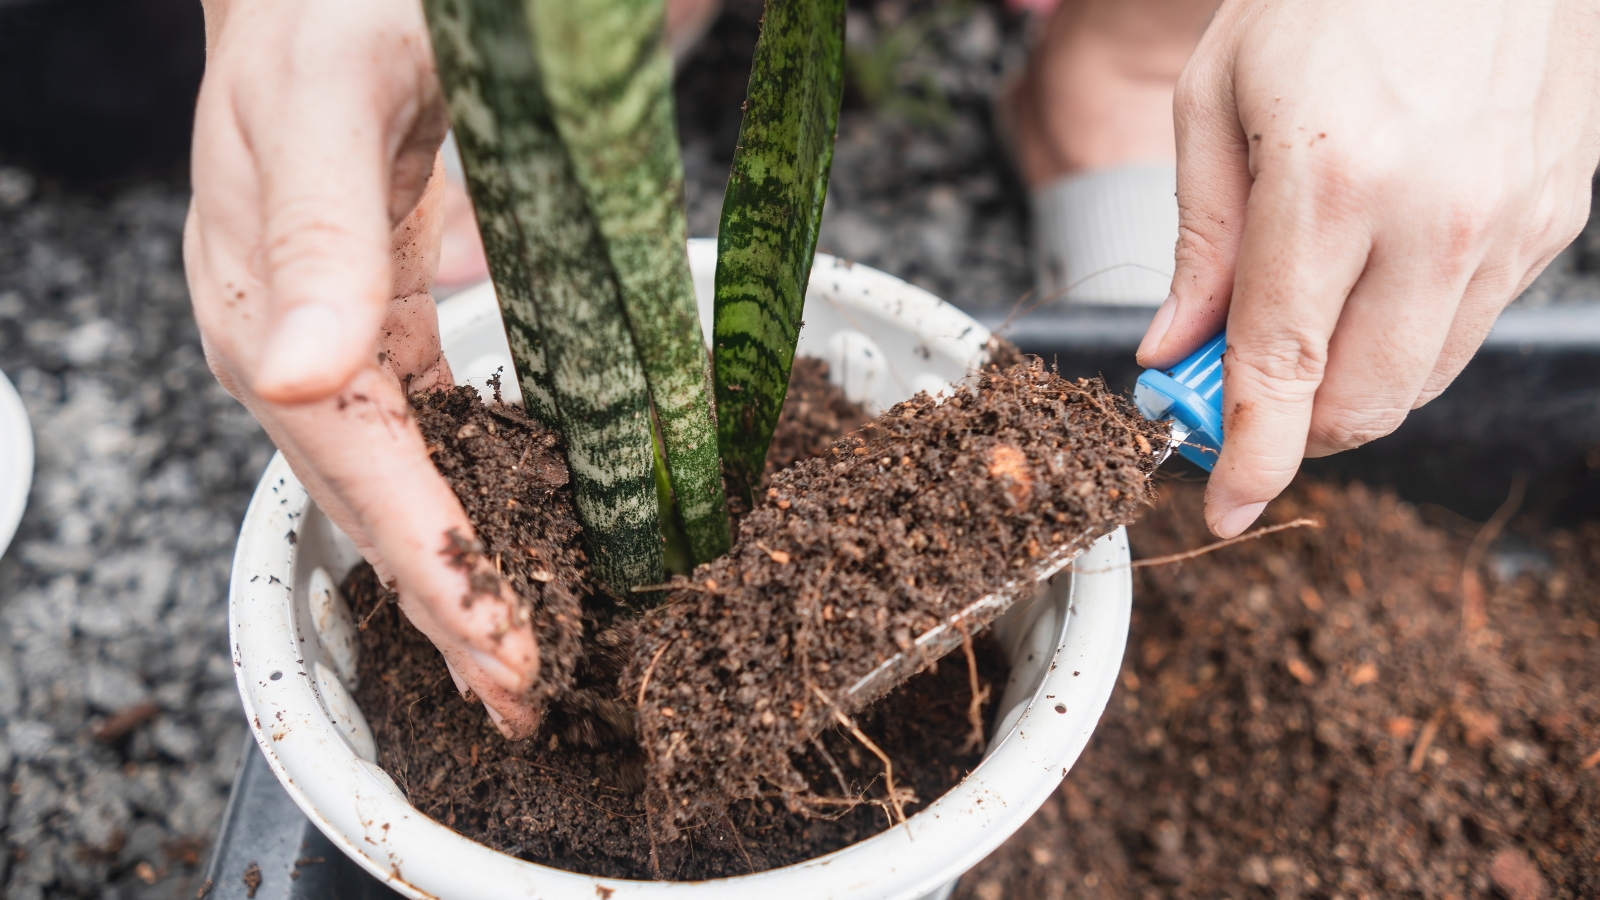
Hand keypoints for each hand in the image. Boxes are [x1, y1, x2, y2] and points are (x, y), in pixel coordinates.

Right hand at [184, 0, 541, 736]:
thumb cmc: (328, 11)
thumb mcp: (321, 101)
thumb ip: (318, 234)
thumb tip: (297, 376)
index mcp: (259, 301)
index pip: (356, 464)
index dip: (432, 561)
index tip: (504, 647)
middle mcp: (291, 334)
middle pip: (373, 495)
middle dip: (449, 599)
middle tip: (525, 692)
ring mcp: (336, 329)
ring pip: (401, 474)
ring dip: (460, 567)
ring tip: (520, 653)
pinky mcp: (382, 312)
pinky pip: (423, 426)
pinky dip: (469, 493)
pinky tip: (512, 539)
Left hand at [1137, 0, 1599, 535]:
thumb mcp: (1219, 98)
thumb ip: (1201, 241)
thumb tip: (1174, 349)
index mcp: (1335, 182)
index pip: (1285, 368)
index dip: (1251, 456)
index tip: (1226, 508)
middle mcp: (1440, 217)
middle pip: (1363, 402)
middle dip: (1294, 425)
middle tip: (1242, 389)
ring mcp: (1514, 220)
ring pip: (1423, 378)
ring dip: (1352, 381)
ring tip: (1308, 311)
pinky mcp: (1559, 214)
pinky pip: (1473, 322)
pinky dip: (1411, 329)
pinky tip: (1380, 265)